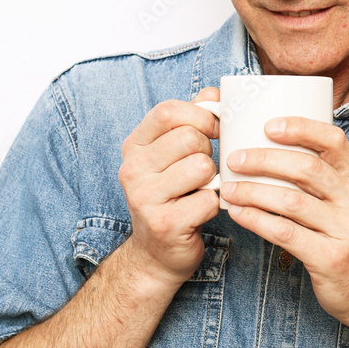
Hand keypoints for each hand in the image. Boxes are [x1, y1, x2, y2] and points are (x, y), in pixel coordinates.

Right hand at [117, 88, 220, 290]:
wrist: (157, 253)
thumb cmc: (174, 195)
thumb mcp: (174, 154)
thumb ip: (193, 120)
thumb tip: (214, 93)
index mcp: (134, 146)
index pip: (168, 111)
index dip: (201, 115)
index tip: (216, 128)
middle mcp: (132, 169)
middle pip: (189, 137)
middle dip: (208, 151)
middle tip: (203, 170)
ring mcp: (145, 198)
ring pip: (202, 166)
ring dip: (212, 179)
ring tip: (201, 190)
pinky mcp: (165, 224)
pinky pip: (209, 199)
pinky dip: (214, 205)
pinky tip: (201, 212)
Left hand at [219, 117, 348, 331]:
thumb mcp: (348, 203)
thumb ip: (323, 179)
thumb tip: (273, 149)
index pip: (334, 141)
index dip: (301, 128)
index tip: (268, 125)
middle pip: (307, 168)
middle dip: (264, 160)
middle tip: (235, 159)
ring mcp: (345, 231)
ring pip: (291, 201)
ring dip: (253, 192)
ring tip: (229, 189)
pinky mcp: (330, 258)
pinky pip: (285, 233)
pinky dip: (257, 220)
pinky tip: (239, 214)